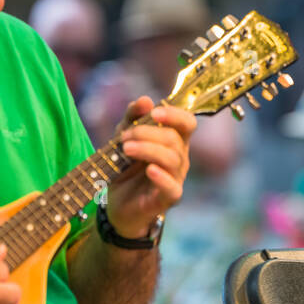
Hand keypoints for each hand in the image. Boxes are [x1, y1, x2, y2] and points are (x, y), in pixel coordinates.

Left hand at [105, 96, 195, 237]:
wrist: (115, 203)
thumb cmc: (125, 167)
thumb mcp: (124, 136)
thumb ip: (133, 117)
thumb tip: (146, 100)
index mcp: (174, 140)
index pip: (187, 123)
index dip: (175, 115)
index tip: (155, 112)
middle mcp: (180, 157)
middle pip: (174, 139)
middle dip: (147, 133)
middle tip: (124, 138)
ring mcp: (176, 178)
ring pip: (172, 159)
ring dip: (147, 150)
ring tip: (126, 150)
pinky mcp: (169, 198)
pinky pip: (172, 186)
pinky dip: (162, 177)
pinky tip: (149, 170)